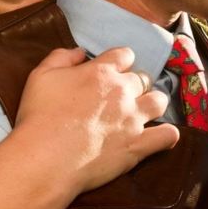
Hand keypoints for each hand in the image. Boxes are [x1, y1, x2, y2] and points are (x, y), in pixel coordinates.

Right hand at [15, 47, 179, 194]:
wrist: (46, 157)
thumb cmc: (39, 115)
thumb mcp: (41, 75)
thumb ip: (61, 57)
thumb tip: (79, 51)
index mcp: (101, 72)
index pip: (124, 55)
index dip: (119, 61)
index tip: (112, 70)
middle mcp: (122, 91)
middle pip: (141, 78)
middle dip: (133, 84)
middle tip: (120, 96)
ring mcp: (133, 119)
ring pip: (158, 102)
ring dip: (152, 103)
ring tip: (143, 111)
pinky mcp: (138, 145)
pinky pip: (167, 136)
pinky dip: (167, 135)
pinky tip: (162, 135)